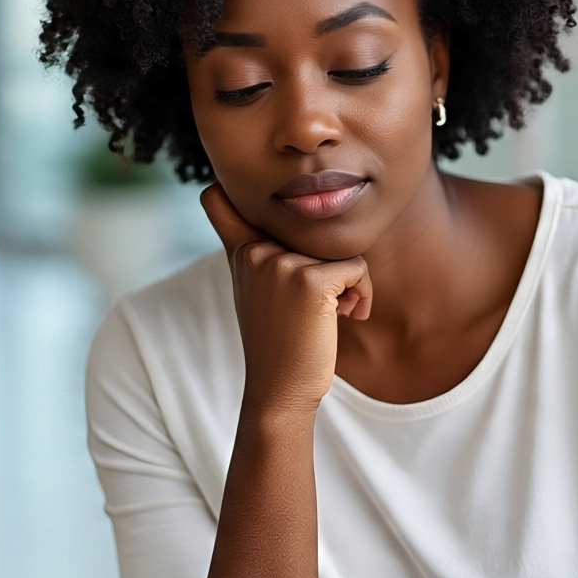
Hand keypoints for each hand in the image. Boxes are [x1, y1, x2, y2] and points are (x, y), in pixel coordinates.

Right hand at [201, 184, 371, 419]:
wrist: (280, 390)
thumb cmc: (278, 343)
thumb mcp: (255, 291)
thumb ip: (259, 253)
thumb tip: (286, 225)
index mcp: (240, 252)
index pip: (216, 200)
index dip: (226, 190)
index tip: (226, 187)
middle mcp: (255, 250)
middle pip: (311, 228)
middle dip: (326, 262)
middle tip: (319, 302)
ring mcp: (280, 263)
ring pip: (339, 249)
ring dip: (348, 282)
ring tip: (332, 312)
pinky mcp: (310, 280)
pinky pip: (356, 268)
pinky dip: (361, 293)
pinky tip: (346, 317)